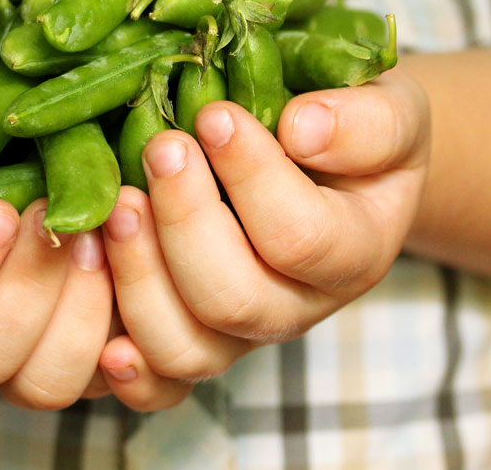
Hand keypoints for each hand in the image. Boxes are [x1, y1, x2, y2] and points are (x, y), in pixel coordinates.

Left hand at [98, 68, 429, 410]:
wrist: (329, 166)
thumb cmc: (351, 134)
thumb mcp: (388, 111)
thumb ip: (367, 122)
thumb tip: (303, 130)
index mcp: (354, 253)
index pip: (299, 237)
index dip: (251, 177)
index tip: (215, 115)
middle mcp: (297, 308)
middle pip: (233, 299)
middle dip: (184, 221)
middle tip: (161, 149)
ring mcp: (240, 334)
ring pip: (185, 348)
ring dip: (139, 276)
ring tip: (119, 205)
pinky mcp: (192, 339)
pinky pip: (158, 380)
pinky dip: (127, 363)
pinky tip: (102, 313)